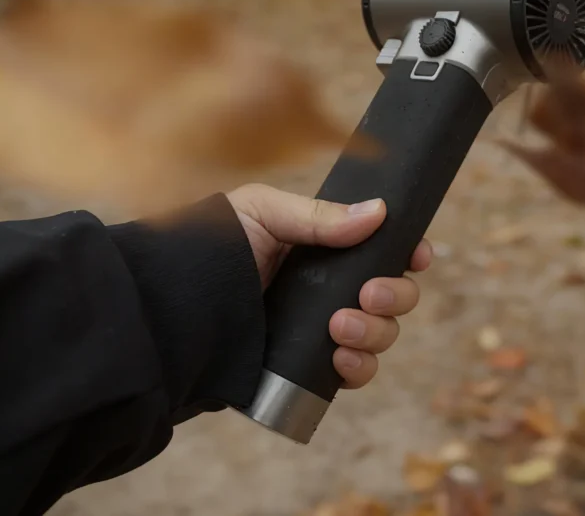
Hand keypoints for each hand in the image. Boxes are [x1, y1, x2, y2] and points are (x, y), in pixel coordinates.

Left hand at [227, 183, 431, 389]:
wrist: (167, 310)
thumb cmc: (208, 249)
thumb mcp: (261, 213)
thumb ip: (317, 217)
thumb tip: (379, 212)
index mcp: (325, 247)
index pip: (384, 249)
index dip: (408, 252)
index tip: (416, 255)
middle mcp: (330, 288)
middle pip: (393, 294)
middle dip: (395, 295)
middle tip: (368, 293)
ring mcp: (321, 329)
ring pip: (381, 334)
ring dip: (376, 332)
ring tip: (339, 328)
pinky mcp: (308, 366)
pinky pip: (355, 373)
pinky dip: (359, 368)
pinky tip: (340, 360)